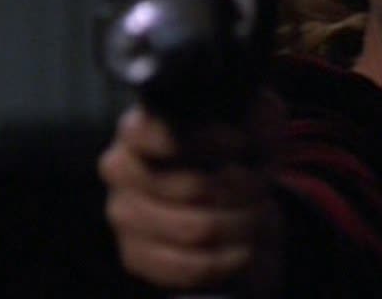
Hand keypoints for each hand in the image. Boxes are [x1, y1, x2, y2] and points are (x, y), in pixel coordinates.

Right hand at [99, 96, 283, 293]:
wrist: (223, 201)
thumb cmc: (228, 153)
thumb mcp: (248, 123)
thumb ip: (255, 114)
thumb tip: (258, 128)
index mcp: (138, 129)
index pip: (156, 133)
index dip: (208, 140)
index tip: (241, 144)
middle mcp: (120, 169)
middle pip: (192, 187)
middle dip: (240, 189)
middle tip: (260, 185)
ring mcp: (123, 214)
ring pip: (196, 228)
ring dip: (240, 223)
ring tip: (256, 212)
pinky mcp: (135, 255)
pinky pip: (188, 265)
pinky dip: (227, 258)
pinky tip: (244, 247)